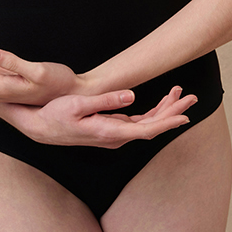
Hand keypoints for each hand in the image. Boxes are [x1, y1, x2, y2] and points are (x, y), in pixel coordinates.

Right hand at [0, 84, 197, 147]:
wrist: (40, 128)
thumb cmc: (55, 115)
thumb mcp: (78, 105)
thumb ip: (106, 101)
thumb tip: (132, 96)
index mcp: (109, 132)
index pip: (146, 130)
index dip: (167, 122)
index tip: (185, 116)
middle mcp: (116, 137)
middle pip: (152, 126)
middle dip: (173, 111)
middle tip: (191, 97)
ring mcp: (114, 135)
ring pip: (147, 124)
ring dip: (164, 109)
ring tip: (180, 94)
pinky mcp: (111, 129)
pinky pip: (138, 122)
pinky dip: (152, 112)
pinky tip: (162, 102)